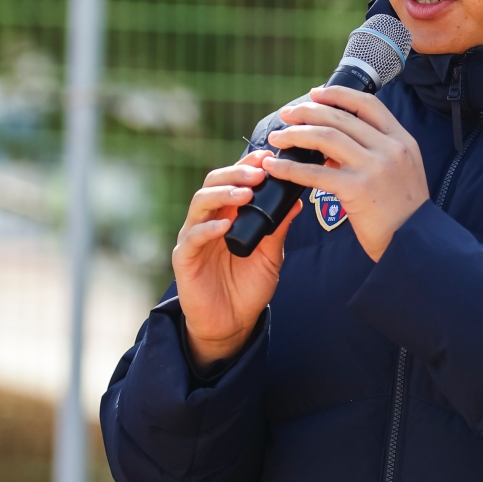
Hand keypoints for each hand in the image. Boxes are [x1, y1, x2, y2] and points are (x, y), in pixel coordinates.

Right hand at [172, 149, 301, 364]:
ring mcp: (194, 237)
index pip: (234, 180)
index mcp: (228, 215)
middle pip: (213, 183)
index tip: (268, 156)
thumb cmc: (248, 288)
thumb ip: (278, 230)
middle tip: (258, 172)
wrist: (232, 324)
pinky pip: (192, 238)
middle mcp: (209, 220)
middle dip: (235, 172)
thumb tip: (297, 203)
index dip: (247, 165)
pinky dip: (208, 229)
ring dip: (223, 194)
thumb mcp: (270, 256)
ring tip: (245, 193)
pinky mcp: (184, 258)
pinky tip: (225, 227)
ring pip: (200, 203)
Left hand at [264, 86, 428, 261]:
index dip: (338, 94)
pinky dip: (290, 168)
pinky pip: (315, 173)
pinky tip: (275, 167)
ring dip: (295, 134)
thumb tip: (333, 146)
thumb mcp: (401, 171)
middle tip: (286, 114)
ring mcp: (374, 167)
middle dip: (307, 112)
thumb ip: (375, 153)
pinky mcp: (357, 190)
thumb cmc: (404, 212)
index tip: (316, 94)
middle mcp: (389, 148)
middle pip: (340, 118)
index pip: (367, 104)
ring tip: (277, 137)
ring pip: (325, 137)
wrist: (416, 244)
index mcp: (402, 140)